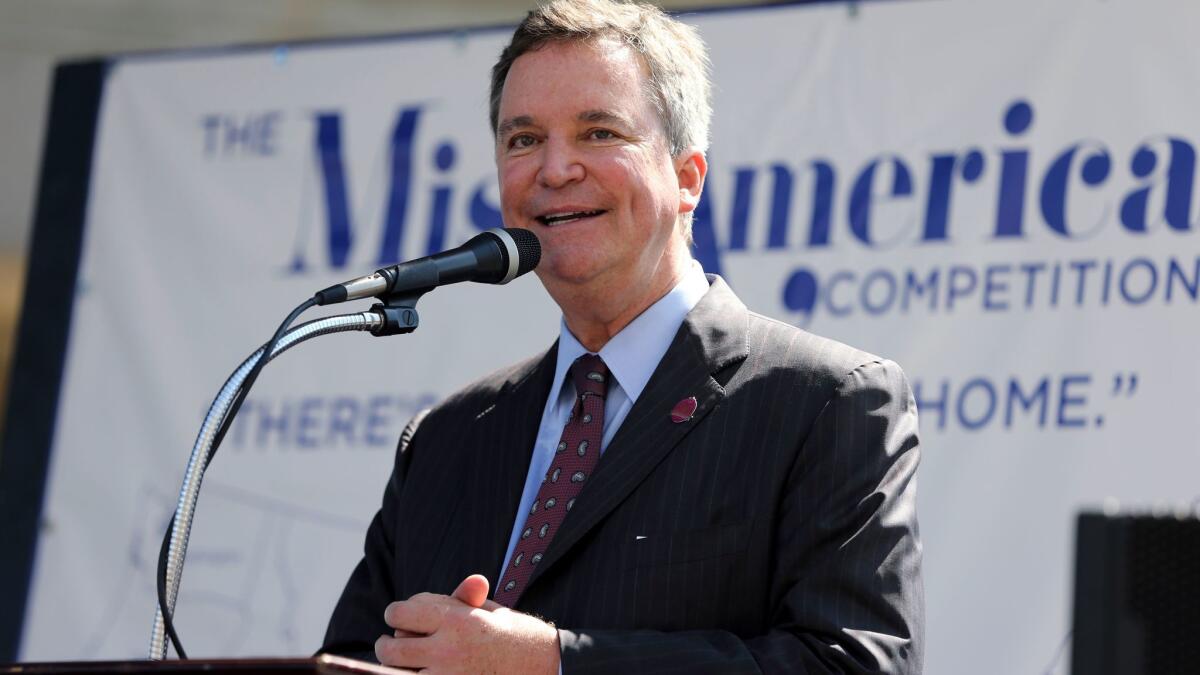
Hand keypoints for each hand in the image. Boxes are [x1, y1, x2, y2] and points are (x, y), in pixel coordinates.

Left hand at [375, 574, 560, 673]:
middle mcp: (447, 649)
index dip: (398, 613)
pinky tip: (416, 672)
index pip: (401, 612)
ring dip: (395, 667)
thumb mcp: (491, 611)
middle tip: (392, 643)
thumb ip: (464, 599)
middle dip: (389, 643)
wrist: (544, 668)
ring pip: (396, 673)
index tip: (401, 617)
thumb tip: (469, 580)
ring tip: (400, 663)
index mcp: (456, 619)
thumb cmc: (516, 637)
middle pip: (391, 647)